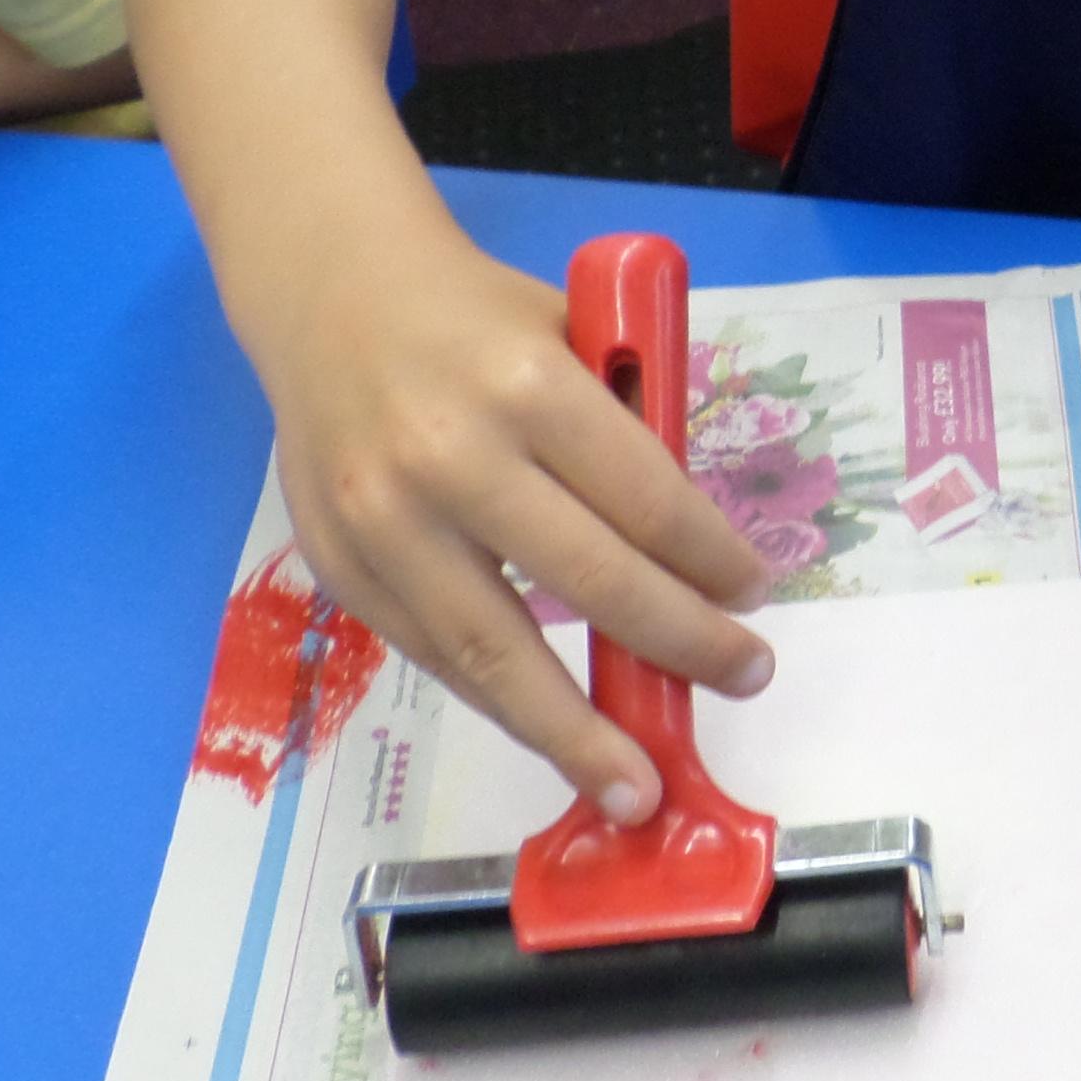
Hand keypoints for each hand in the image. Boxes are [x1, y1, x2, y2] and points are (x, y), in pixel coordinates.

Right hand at [245, 223, 775, 816]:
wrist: (326, 293)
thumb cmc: (475, 316)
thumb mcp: (573, 332)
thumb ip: (626, 428)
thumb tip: (695, 549)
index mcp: (529, 388)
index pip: (649, 502)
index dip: (713, 564)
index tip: (753, 597)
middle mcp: (453, 458)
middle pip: (590, 584)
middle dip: (679, 646)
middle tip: (741, 679)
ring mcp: (385, 522)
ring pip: (495, 652)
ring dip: (575, 732)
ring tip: (635, 786)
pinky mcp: (340, 567)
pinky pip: (434, 655)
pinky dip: (499, 699)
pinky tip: (551, 730)